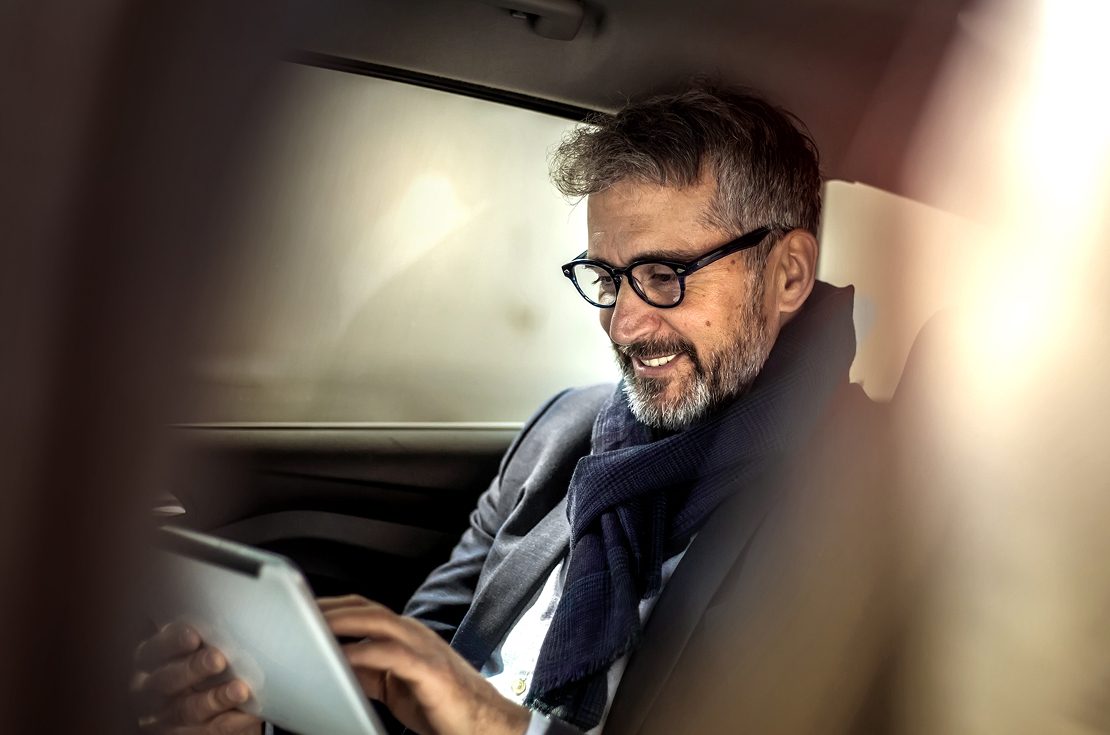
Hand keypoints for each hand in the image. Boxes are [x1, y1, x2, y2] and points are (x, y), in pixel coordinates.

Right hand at [131, 622, 261, 733]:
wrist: (204, 700)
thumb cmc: (201, 658)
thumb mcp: (191, 644)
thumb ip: (200, 631)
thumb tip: (227, 607)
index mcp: (149, 661)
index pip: (151, 652)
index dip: (170, 643)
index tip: (194, 635)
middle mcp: (150, 691)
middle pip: (166, 681)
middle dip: (193, 669)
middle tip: (218, 659)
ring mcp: (166, 717)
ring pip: (187, 709)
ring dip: (215, 698)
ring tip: (240, 689)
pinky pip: (207, 731)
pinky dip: (229, 722)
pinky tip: (249, 713)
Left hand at [320, 595, 529, 734]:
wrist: (483, 724)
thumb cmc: (441, 705)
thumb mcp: (394, 685)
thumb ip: (368, 670)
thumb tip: (335, 664)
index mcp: (406, 636)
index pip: (364, 610)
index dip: (333, 607)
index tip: (303, 611)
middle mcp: (415, 634)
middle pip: (366, 608)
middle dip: (331, 608)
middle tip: (298, 614)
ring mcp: (424, 648)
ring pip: (378, 621)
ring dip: (343, 621)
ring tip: (313, 628)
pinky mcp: (429, 670)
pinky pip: (390, 654)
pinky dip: (363, 652)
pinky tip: (341, 658)